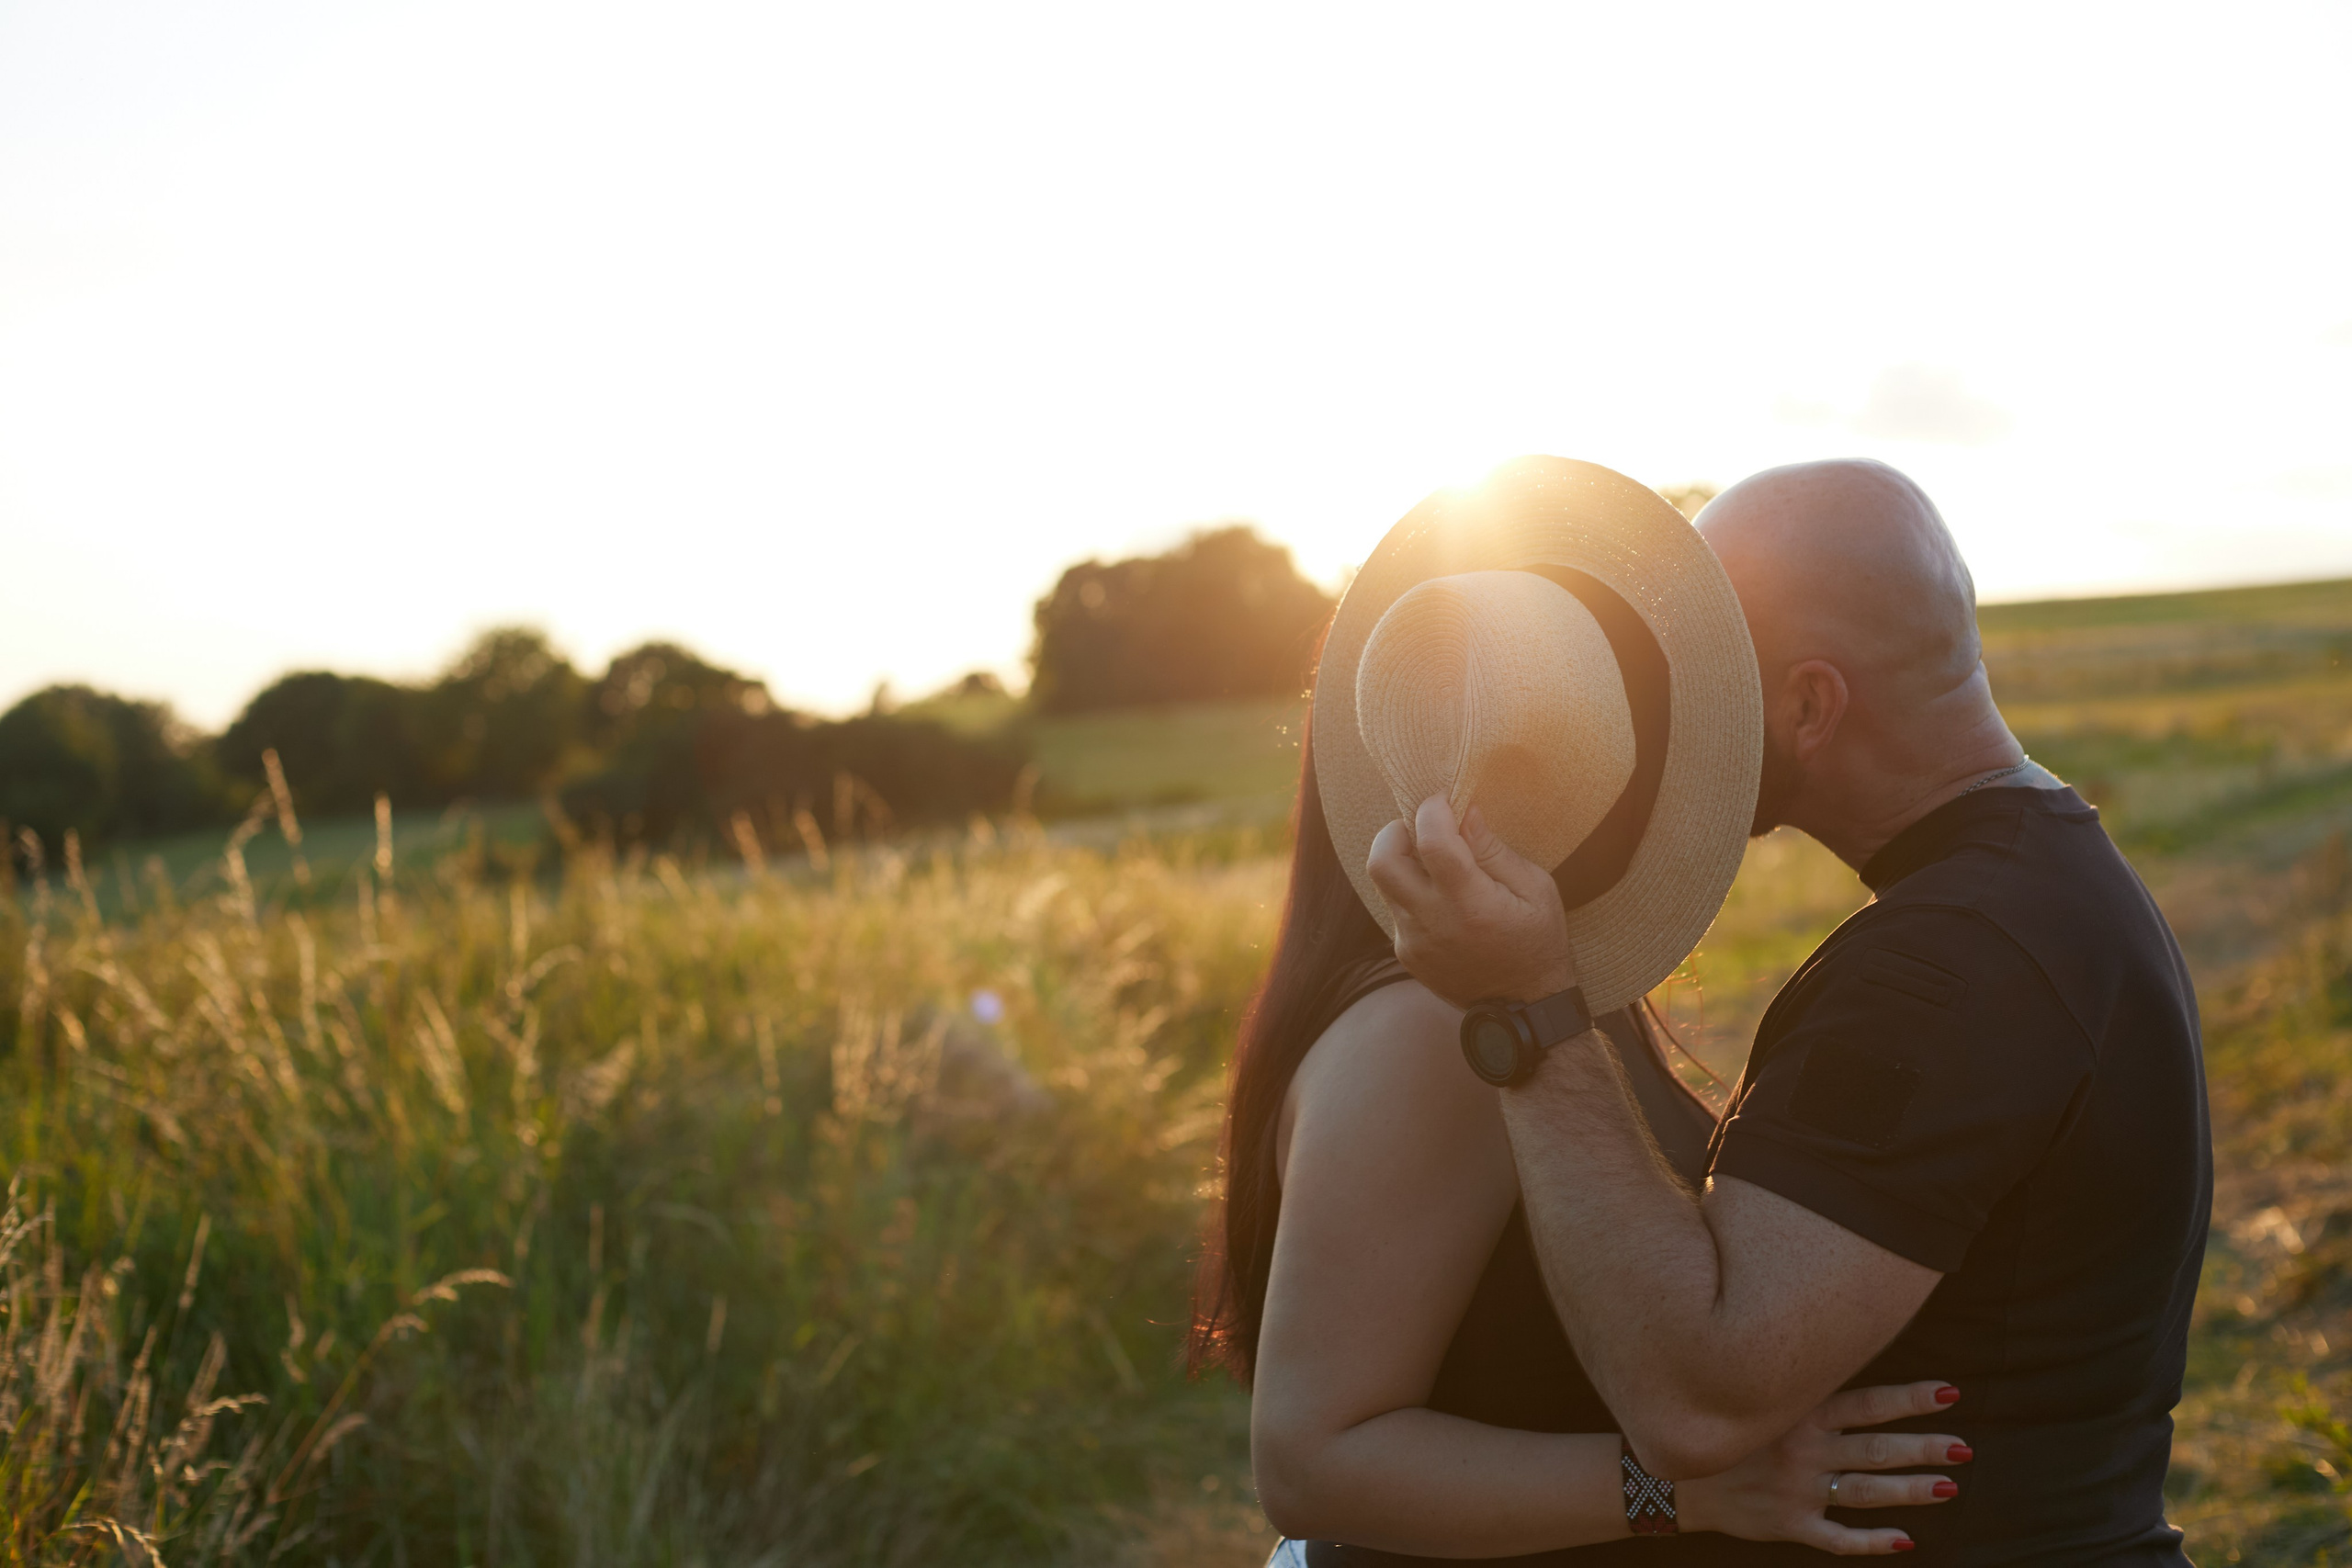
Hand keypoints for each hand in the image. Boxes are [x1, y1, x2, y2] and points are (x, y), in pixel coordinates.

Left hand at [1365, 795, 1575, 1006]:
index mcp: (1470, 904)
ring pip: (1384, 885)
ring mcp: (1413, 942)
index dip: (1431, 810)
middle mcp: (1432, 923)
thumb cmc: (1539, 941)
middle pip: (1381, 861)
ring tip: (1438, 863)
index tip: (1443, 799)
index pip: (1430, 842)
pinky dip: (1414, 892)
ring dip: (1404, 862)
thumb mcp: (1535, 888)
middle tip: (1423, 827)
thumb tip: (1464, 810)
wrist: (1524, 1008)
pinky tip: (1445, 900)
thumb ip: (1492, 849)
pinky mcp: (1406, 954)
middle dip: (1395, 831)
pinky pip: (1396, 909)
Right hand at [1676, 1380, 1969, 1554]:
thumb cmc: (1732, 1432)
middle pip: (1875, 1449)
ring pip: (1865, 1491)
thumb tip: (1859, 1381)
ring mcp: (1797, 1489)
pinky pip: (1837, 1537)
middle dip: (1923, 1448)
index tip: (1950, 1393)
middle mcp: (1803, 1449)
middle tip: (1964, 1448)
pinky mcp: (1789, 1524)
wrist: (1677, 1475)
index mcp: (1801, 1414)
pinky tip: (1905, 1541)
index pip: (1866, 1403)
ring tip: (1949, 1488)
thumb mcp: (1764, 1403)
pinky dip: (1872, 1541)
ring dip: (1909, 1490)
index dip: (1909, 1398)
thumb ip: (1808, 1396)